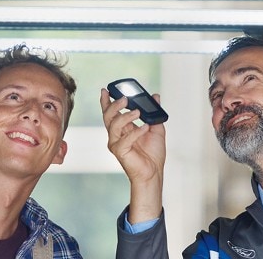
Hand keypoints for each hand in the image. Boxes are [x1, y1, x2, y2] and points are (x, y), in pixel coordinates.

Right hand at [100, 87, 166, 222]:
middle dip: (114, 105)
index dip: (106, 101)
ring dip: (125, 116)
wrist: (154, 172)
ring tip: (138, 112)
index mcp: (123, 128)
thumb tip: (155, 97)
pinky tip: (145, 128)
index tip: (106, 89)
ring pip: (114, 125)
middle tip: (124, 98)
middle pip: (108, 116)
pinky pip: (125, 139)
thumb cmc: (153, 153)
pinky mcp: (120, 152)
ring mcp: (116, 143)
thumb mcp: (156, 128)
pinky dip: (136, 132)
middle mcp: (116, 135)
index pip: (111, 112)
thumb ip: (153, 112)